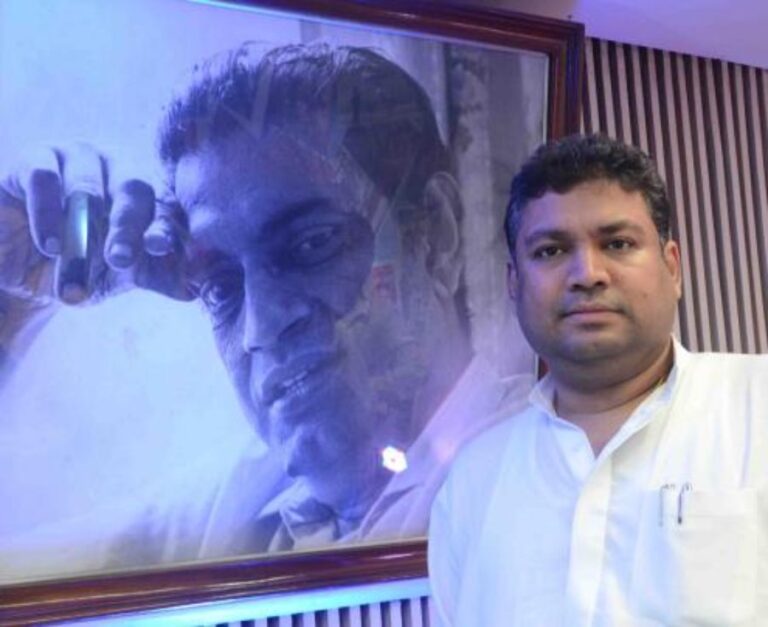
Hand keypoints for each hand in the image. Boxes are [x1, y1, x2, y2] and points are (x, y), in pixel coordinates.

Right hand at [0, 143, 192, 306]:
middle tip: (120, 258)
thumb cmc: (81, 266)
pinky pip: (44, 178)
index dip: (165, 227)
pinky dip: (48, 213)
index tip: (160, 249)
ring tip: (74, 259)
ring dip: (82, 229)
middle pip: (134, 188)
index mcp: (148, 193)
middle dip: (130, 226)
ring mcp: (76, 158)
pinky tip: (50, 245)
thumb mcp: (119, 277)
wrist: (22, 271)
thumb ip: (155, 276)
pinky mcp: (33, 160)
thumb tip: (195, 290)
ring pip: (88, 186)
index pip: (165, 206)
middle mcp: (117, 166)